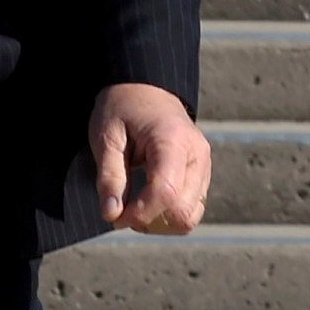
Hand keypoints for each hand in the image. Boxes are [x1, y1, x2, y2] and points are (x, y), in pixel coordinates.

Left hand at [90, 82, 211, 234]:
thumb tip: (111, 214)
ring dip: (161, 222)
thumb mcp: (105, 136)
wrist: (144, 87)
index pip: (166, 192)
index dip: (141, 213)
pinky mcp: (203, 174)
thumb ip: (110, 176)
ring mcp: (204, 166)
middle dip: (149, 221)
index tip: (115, 217)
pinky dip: (169, 214)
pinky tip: (147, 201)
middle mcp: (197, 155)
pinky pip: (192, 207)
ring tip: (133, 207)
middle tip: (120, 212)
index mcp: (173, 141)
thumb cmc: (121, 107)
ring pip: (191, 215)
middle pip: (182, 211)